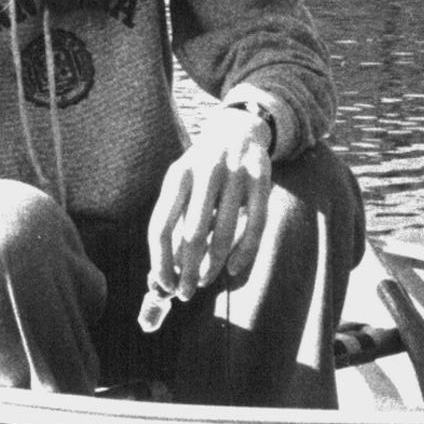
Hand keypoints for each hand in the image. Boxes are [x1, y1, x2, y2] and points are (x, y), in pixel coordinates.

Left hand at [148, 105, 272, 301]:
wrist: (238, 130)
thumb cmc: (203, 171)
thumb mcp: (183, 185)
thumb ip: (174, 221)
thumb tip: (162, 273)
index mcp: (177, 174)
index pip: (161, 226)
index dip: (161, 260)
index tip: (164, 285)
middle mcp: (204, 171)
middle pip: (192, 234)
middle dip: (187, 269)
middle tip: (186, 293)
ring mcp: (235, 172)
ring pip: (223, 232)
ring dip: (213, 265)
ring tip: (205, 280)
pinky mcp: (262, 177)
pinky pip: (256, 224)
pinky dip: (245, 252)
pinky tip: (234, 270)